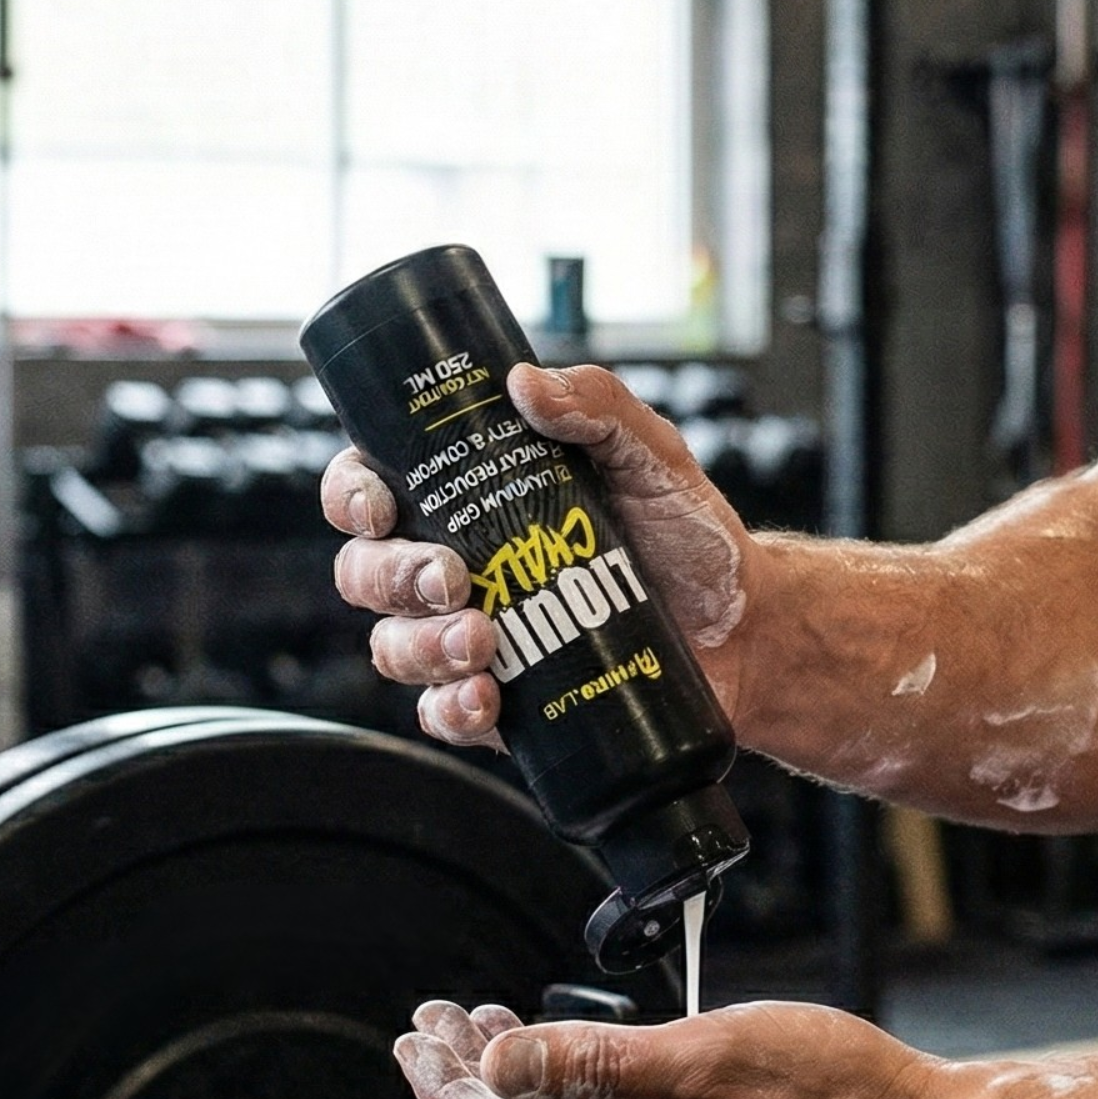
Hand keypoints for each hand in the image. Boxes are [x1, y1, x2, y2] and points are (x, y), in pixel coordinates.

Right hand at [324, 365, 761, 750]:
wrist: (746, 629)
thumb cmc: (690, 538)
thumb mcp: (653, 456)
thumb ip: (598, 407)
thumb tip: (528, 384)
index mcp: (471, 502)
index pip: (372, 491)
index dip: (351, 495)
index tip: (379, 504)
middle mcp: (456, 571)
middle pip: (367, 573)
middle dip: (392, 576)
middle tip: (452, 577)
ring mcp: (474, 640)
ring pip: (394, 647)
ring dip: (420, 645)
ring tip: (481, 639)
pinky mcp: (503, 705)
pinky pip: (442, 714)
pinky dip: (450, 709)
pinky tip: (484, 697)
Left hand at [392, 998, 943, 1098]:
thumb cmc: (840, 1098)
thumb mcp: (708, 1056)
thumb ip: (597, 1063)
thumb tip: (499, 1066)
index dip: (444, 1088)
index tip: (414, 1038)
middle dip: (469, 1084)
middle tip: (438, 1026)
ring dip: (521, 1094)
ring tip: (494, 1036)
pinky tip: (585, 1076)